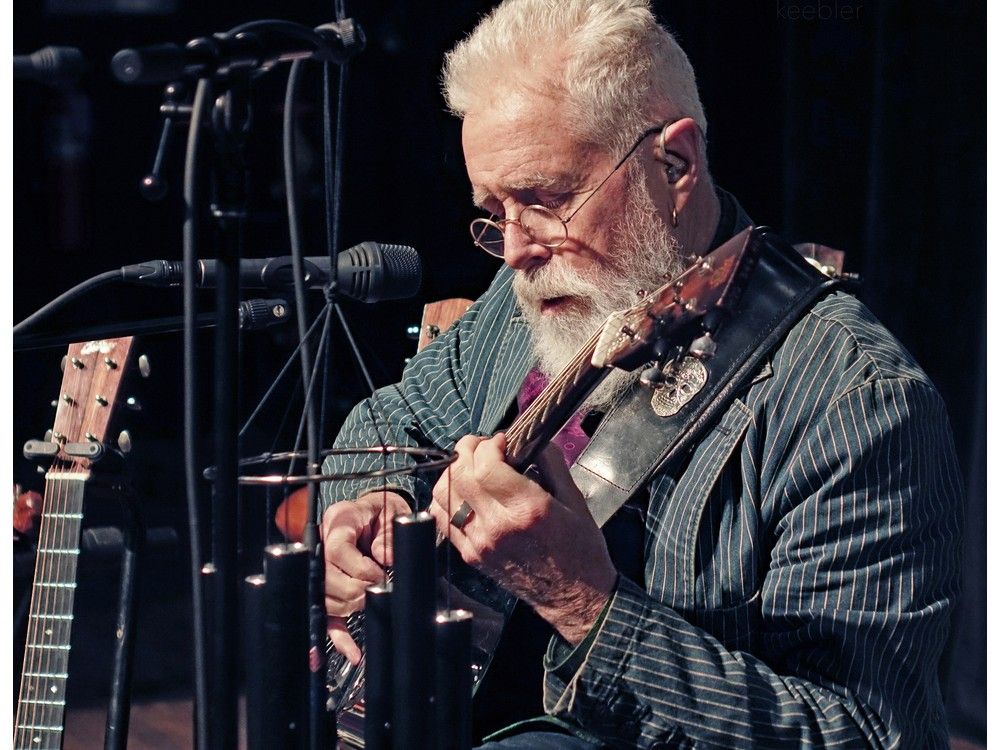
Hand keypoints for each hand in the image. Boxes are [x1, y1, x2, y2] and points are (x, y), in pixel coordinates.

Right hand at [321, 490, 409, 663]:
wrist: (375, 513)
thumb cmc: (382, 512)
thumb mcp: (391, 513)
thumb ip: (388, 534)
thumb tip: (385, 557)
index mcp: (338, 521)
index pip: (336, 550)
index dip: (358, 568)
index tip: (378, 573)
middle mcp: (322, 545)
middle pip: (326, 578)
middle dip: (356, 590)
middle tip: (377, 588)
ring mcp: (320, 568)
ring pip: (324, 599)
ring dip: (349, 608)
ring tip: (369, 603)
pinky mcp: (327, 588)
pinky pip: (327, 616)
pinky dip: (339, 636)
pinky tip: (353, 652)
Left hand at [428, 434, 616, 644]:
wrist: (574, 596)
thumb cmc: (580, 548)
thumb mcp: (575, 500)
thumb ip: (551, 463)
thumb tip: (531, 437)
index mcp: (527, 510)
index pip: (486, 466)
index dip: (488, 445)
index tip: (502, 441)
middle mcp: (498, 526)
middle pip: (460, 475)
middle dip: (467, 450)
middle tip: (483, 446)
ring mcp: (479, 543)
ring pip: (443, 494)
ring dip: (453, 472)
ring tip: (471, 466)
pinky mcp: (471, 555)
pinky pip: (442, 518)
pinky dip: (448, 497)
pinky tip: (465, 492)